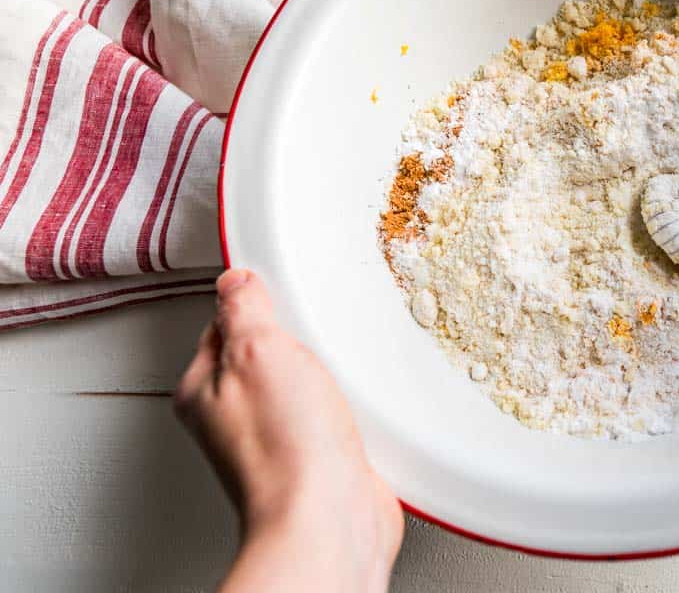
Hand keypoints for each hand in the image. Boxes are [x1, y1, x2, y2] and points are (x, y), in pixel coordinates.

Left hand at [175, 269, 402, 592]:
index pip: (220, 326)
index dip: (252, 304)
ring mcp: (278, 439)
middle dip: (295, 341)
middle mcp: (235, 420)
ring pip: (302, 384)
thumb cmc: (284, 449)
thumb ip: (243, 307)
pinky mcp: (318, 457)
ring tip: (334, 374)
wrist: (328, 517)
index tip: (275, 292)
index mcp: (203, 391)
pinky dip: (348, 405)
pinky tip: (354, 406)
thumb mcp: (256, 348)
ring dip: (326, 375)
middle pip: (265, 354)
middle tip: (310, 339)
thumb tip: (236, 281)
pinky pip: (332, 414)